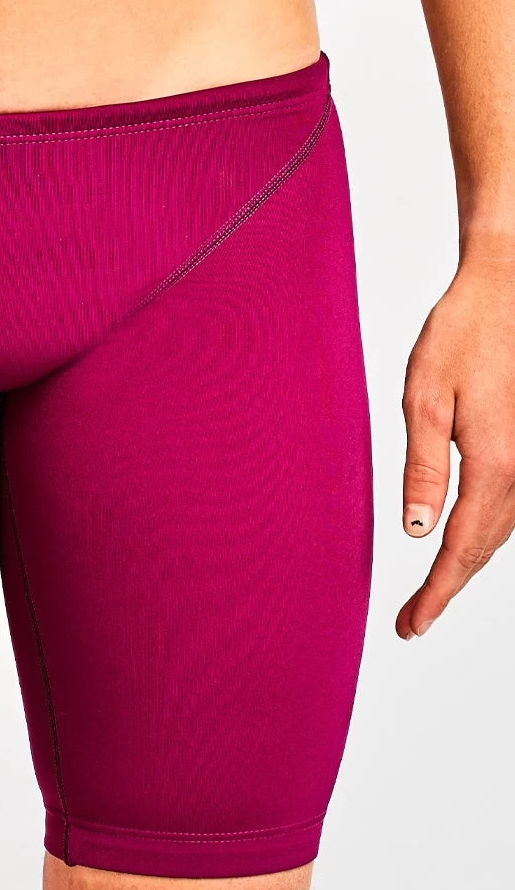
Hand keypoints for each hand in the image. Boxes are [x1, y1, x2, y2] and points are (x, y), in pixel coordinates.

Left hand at [398, 241, 514, 638]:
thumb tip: (418, 531)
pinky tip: (467, 535)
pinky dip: (487, 529)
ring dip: (469, 560)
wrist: (506, 288)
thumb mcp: (425, 396)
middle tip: (413, 620)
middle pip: (484, 548)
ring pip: (502, 529)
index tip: (411, 626)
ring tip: (433, 588)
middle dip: (448, 586)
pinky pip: (512, 503)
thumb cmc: (462, 332)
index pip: (460, 548)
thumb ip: (423, 467)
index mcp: (495, 464)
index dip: (436, 593)